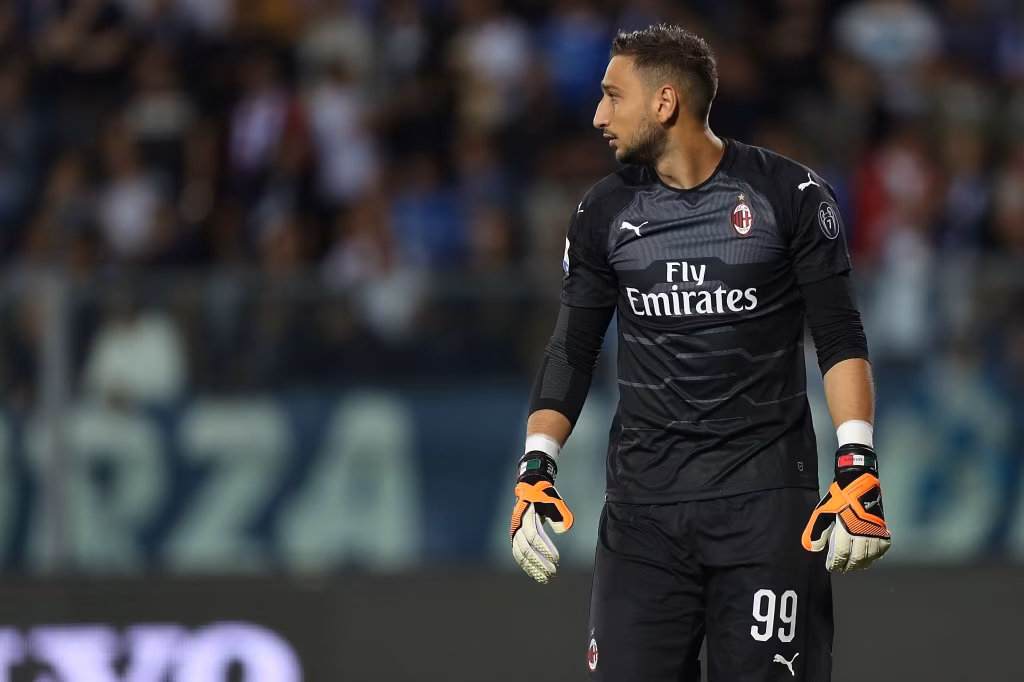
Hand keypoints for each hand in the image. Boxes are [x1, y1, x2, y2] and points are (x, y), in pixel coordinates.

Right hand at [509, 452, 573, 582]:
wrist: (529, 489)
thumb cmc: (545, 496)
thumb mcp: (555, 501)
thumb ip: (561, 515)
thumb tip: (562, 531)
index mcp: (526, 515)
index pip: (533, 536)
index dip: (544, 549)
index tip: (556, 559)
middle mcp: (517, 525)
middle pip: (526, 549)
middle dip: (540, 562)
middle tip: (553, 572)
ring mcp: (514, 532)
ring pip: (520, 555)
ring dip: (533, 568)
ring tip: (545, 578)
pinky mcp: (515, 538)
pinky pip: (518, 555)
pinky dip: (526, 566)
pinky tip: (536, 574)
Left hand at [802, 444, 890, 571]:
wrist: (859, 483)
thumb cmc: (839, 498)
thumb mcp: (823, 512)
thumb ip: (816, 531)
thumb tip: (812, 548)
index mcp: (847, 529)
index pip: (841, 554)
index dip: (836, 563)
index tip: (831, 567)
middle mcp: (863, 533)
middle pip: (857, 558)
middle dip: (849, 566)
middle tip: (842, 569)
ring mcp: (875, 532)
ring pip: (871, 556)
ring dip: (862, 563)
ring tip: (854, 566)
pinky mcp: (883, 529)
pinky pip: (883, 548)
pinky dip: (876, 555)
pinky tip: (870, 557)